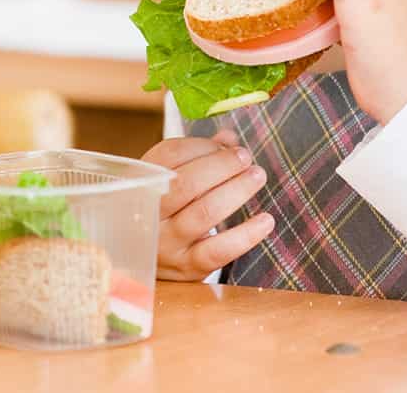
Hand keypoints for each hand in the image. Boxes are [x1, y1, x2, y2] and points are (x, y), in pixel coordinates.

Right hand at [142, 129, 274, 280]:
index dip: (203, 145)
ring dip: (236, 191)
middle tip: (245, 157)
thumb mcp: (169, 178)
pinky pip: (218, 250)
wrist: (142, 258)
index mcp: (141, 181)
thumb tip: (230, 140)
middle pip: (185, 183)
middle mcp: (149, 212)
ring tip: (257, 176)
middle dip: (221, 165)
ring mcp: (167, 242)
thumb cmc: (163, 208)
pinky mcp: (187, 266)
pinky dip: (246, 235)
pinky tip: (266, 220)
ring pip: (204, 213)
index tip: (226, 145)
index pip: (170, 154)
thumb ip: (198, 155)